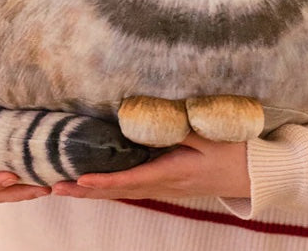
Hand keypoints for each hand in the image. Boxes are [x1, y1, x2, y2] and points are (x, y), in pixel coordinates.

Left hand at [52, 133, 249, 200]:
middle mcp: (165, 185)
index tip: (80, 180)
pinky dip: (110, 187)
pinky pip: (133, 187)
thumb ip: (179, 127)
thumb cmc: (234, 151)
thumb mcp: (209, 135)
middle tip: (53, 188)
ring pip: (123, 192)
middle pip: (119, 191)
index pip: (131, 180)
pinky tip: (94, 183)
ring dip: (92, 191)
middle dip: (85, 191)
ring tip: (63, 187)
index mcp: (173, 173)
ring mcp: (166, 188)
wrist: (254, 175)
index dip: (104, 182)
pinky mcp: (167, 183)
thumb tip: (148, 116)